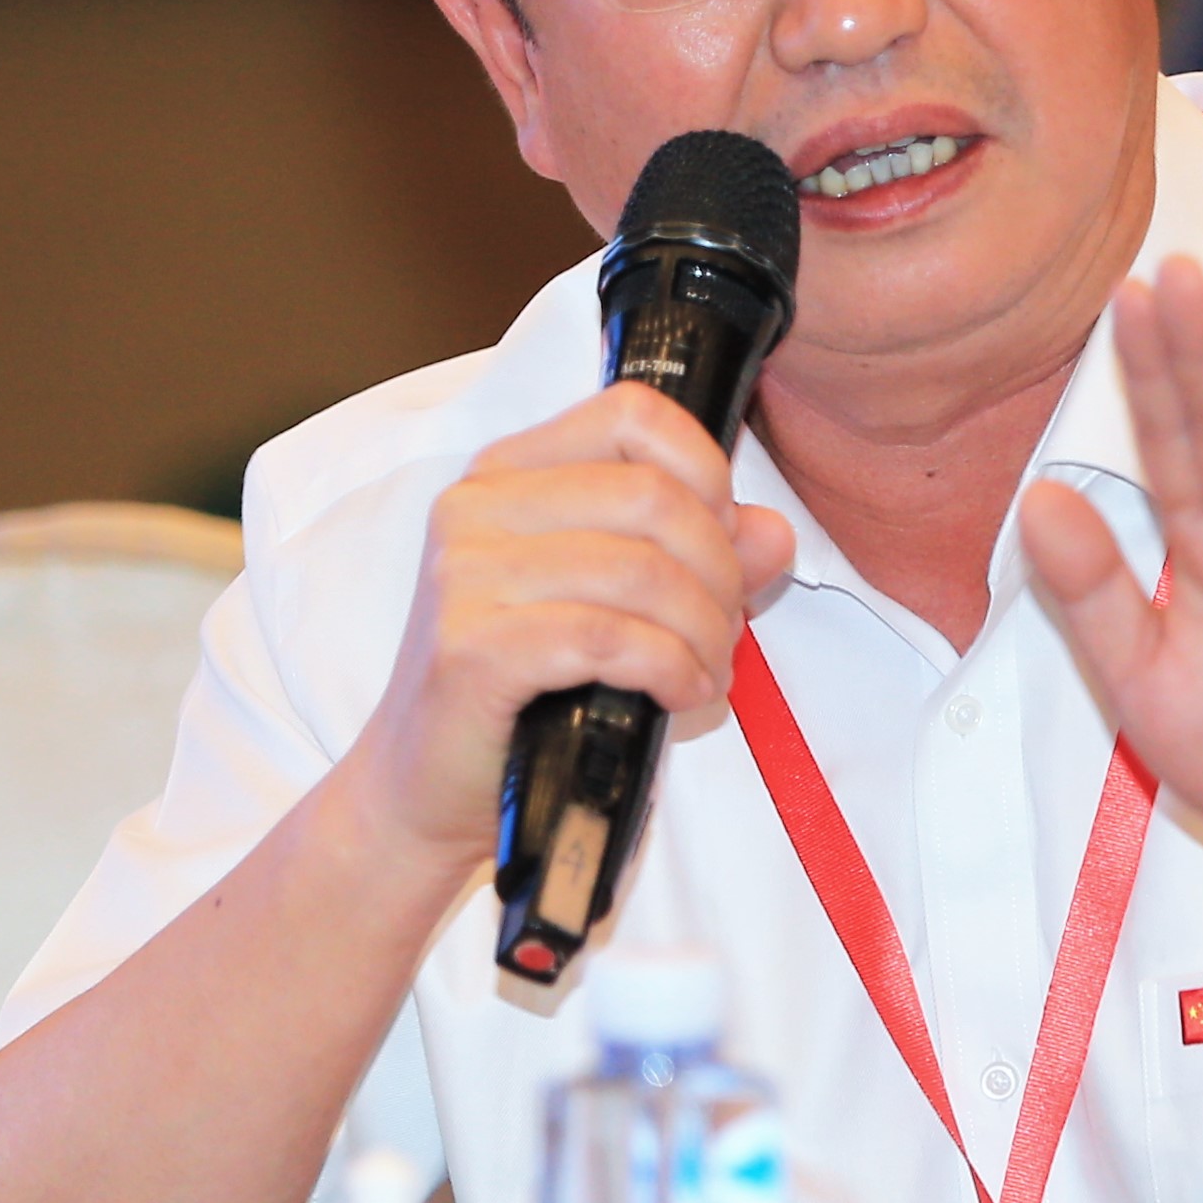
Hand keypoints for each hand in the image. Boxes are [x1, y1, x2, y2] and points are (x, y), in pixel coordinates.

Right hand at [336, 383, 797, 879]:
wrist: (429, 789)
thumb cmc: (527, 691)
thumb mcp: (618, 605)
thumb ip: (698, 556)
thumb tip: (773, 532)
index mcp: (508, 472)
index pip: (633, 413)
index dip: (705, 470)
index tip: (726, 541)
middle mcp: (476, 507)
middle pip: (651, 496)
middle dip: (719, 571)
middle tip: (726, 633)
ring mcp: (465, 576)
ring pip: (640, 571)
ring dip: (703, 631)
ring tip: (708, 672)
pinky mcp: (470, 649)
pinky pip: (607, 638)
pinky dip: (669, 668)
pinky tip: (681, 695)